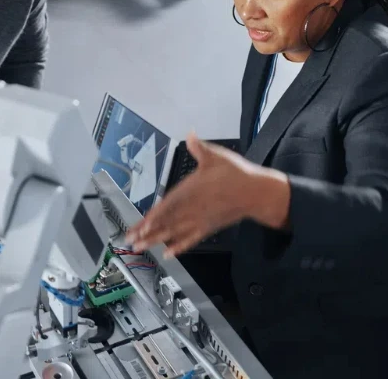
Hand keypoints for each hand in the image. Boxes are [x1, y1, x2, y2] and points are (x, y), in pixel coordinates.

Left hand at [125, 132, 290, 257]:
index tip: (142, 225)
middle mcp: (192, 208)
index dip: (155, 216)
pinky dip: (179, 247)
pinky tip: (168, 253)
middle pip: (166, 222)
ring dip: (156, 240)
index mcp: (191, 190)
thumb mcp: (216, 156)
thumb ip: (199, 147)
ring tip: (140, 247)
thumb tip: (190, 134)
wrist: (257, 193)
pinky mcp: (208, 227)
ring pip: (174, 232)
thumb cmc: (236, 174)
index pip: (168, 205)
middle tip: (130, 240)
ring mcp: (200, 220)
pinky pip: (191, 239)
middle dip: (147, 231)